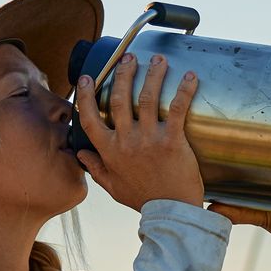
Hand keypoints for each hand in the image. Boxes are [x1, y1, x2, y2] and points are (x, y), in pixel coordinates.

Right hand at [73, 53, 202, 211]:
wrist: (171, 213)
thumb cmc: (144, 200)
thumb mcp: (113, 187)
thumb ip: (96, 169)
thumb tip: (81, 155)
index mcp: (109, 151)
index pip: (90, 119)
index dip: (85, 96)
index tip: (86, 78)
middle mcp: (126, 141)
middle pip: (119, 99)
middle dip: (122, 74)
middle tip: (128, 58)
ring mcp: (149, 139)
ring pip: (146, 98)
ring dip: (151, 74)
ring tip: (157, 59)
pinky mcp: (172, 140)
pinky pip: (176, 109)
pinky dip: (183, 90)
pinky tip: (189, 76)